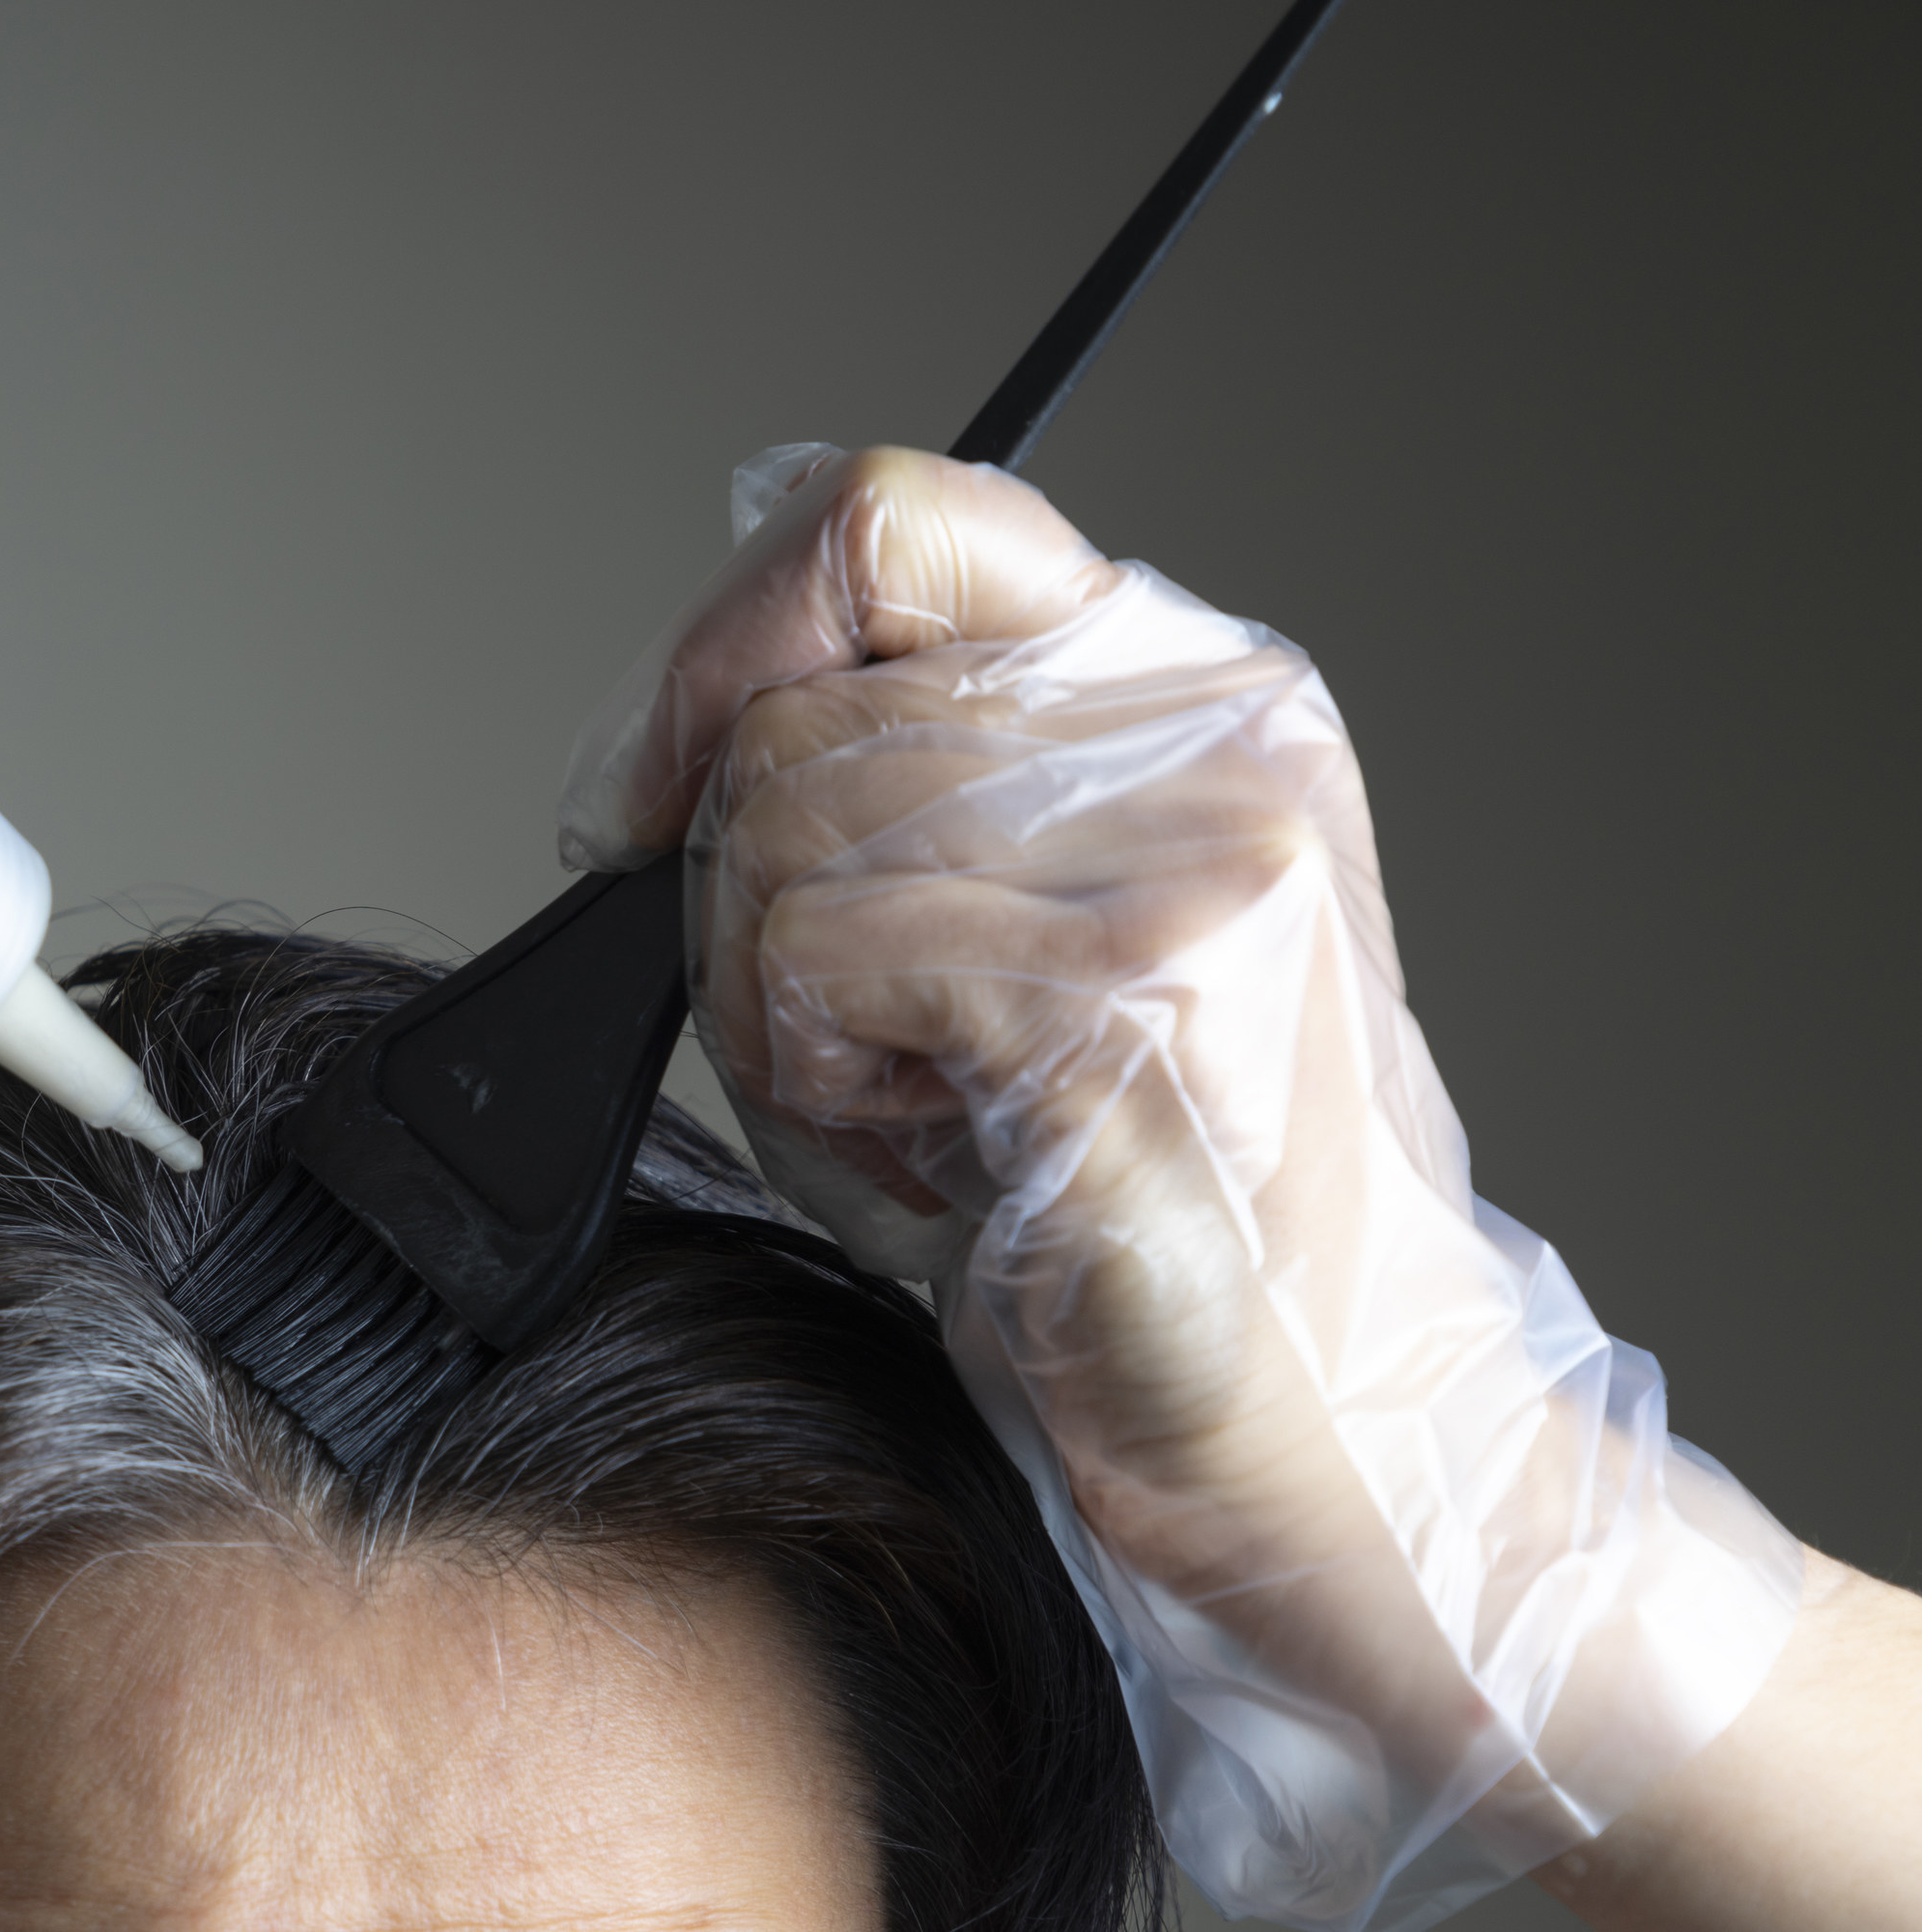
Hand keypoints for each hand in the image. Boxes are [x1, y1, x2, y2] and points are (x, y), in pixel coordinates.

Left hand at [562, 445, 1803, 1925]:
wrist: (1322, 1430)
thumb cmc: (1126, 1204)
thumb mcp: (985, 941)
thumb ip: (870, 787)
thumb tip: (669, 734)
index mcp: (1183, 685)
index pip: (893, 514)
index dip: (728, 638)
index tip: (653, 786)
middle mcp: (1209, 727)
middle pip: (798, 708)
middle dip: (743, 904)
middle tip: (861, 1047)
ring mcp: (1192, 848)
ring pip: (784, 829)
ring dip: (779, 1007)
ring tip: (925, 1104)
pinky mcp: (1142, 987)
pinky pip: (822, 953)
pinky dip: (815, 1075)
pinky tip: (939, 1145)